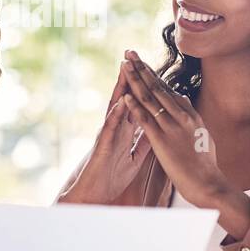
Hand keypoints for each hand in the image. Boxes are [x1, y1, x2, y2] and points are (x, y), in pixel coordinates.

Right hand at [60, 57, 151, 203]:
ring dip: (120, 88)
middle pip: (125, 98)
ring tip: (126, 68)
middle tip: (135, 56)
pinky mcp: (102, 146)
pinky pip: (109, 127)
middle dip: (130, 77)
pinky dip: (115, 114)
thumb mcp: (134, 158)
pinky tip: (121, 101)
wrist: (96, 194)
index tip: (151, 68)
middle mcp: (115, 128)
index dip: (143, 86)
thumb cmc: (111, 176)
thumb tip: (154, 131)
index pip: (136, 103)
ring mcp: (108, 134)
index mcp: (124, 130)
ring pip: (115, 107)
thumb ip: (143, 142)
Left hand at [119, 49, 229, 209]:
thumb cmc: (205, 164)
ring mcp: (172, 127)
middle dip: (141, 68)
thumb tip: (183, 99)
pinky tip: (125, 94)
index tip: (142, 62)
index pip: (167, 89)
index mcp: (190, 114)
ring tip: (125, 64)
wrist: (208, 184)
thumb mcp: (202, 134)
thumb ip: (191, 116)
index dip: (152, 74)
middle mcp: (182, 116)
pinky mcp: (162, 141)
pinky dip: (134, 106)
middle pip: (157, 87)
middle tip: (130, 52)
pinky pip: (146, 120)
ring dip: (135, 80)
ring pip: (150, 98)